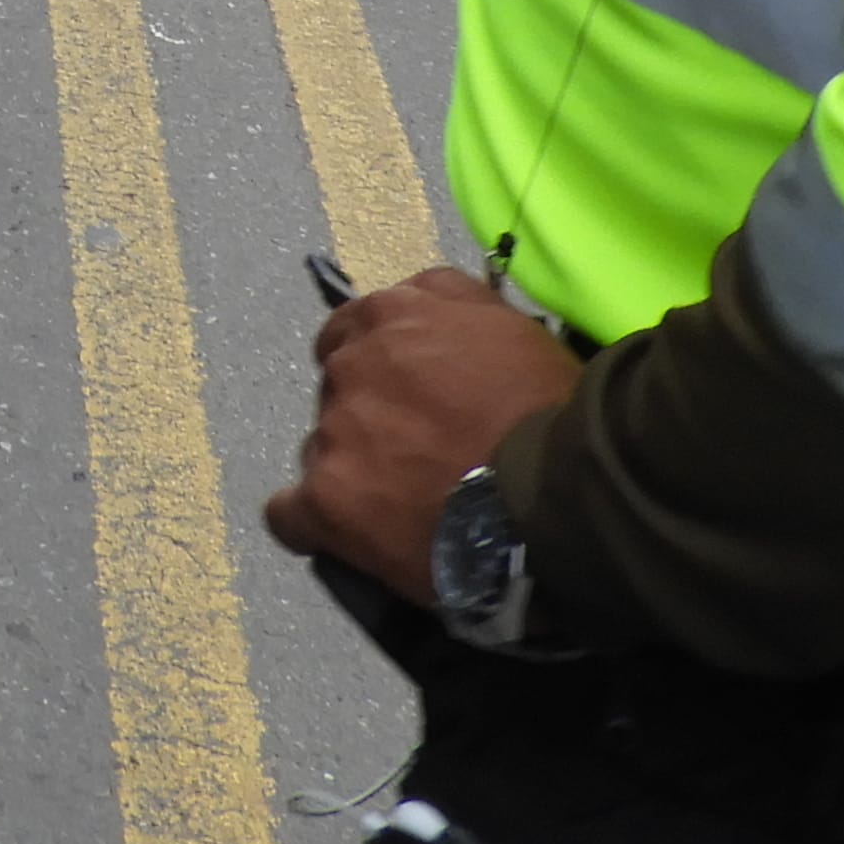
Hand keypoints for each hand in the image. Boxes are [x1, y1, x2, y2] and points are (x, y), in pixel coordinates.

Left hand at [260, 267, 579, 599]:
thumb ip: (454, 304)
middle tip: (413, 450)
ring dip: (351, 470)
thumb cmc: (547, 409)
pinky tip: (344, 539)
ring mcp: (334, 433)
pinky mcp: (327, 499)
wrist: (554, 494)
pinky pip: (289, 516)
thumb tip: (423, 304)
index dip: (378, 364)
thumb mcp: (511, 325)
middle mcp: (350, 366)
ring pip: (321, 450)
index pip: (355, 328)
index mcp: (391, 316)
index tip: (405, 394)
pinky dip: (311, 526)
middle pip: (337, 389)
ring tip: (401, 505)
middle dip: (367, 415)